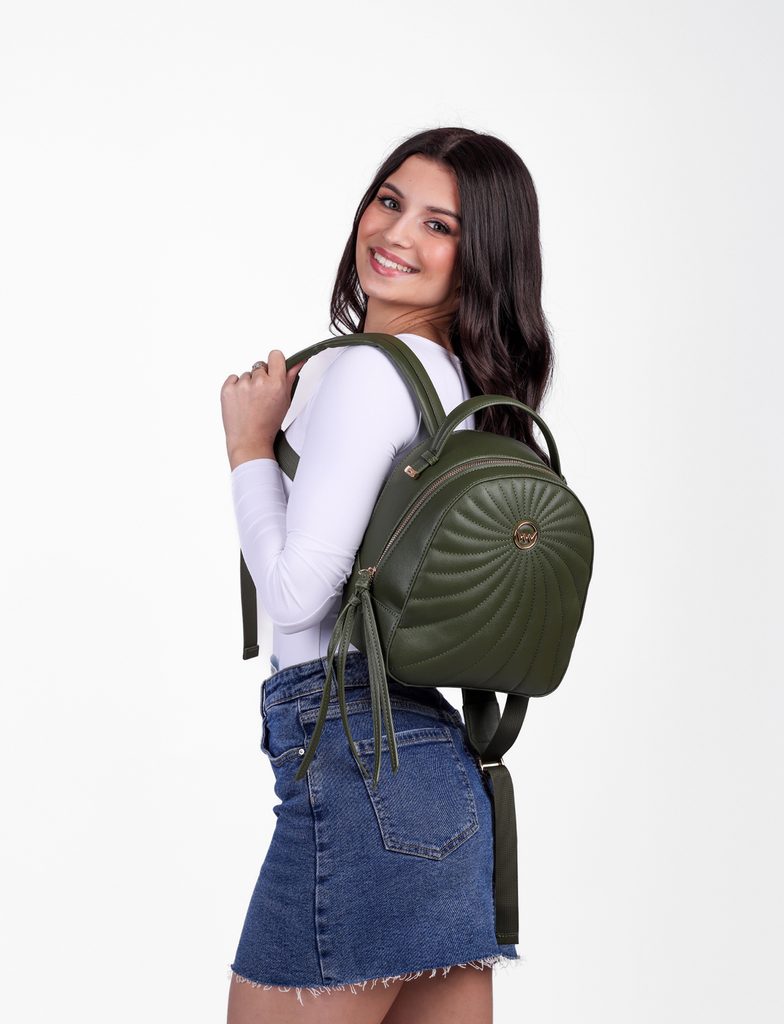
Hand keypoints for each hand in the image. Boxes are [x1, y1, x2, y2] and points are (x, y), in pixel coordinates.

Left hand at [220, 349, 305, 468]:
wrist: (250, 440)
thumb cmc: (268, 423)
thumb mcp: (285, 401)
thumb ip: (290, 378)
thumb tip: (298, 362)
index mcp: (276, 383)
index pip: (275, 355)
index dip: (275, 362)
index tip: (273, 371)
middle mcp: (259, 382)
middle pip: (260, 365)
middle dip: (261, 377)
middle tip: (262, 395)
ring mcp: (242, 385)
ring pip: (246, 374)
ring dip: (248, 384)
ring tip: (251, 402)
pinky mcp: (227, 389)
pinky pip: (233, 378)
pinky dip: (236, 387)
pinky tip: (241, 401)